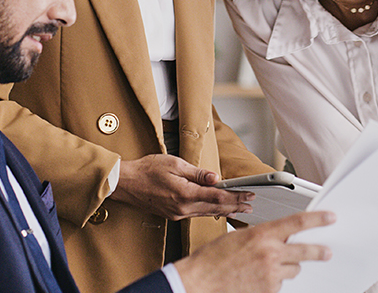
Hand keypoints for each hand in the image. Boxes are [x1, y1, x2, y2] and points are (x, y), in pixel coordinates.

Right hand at [109, 154, 254, 219]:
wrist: (125, 183)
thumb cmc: (146, 170)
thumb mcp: (174, 163)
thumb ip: (196, 173)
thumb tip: (215, 177)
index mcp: (184, 194)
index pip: (217, 197)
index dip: (236, 196)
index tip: (249, 194)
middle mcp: (182, 208)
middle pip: (216, 208)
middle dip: (235, 206)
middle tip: (251, 204)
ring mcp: (178, 214)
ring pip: (208, 213)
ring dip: (226, 211)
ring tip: (241, 209)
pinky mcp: (174, 215)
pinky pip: (198, 214)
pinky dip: (212, 212)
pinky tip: (219, 210)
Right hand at [173, 211, 334, 292]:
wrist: (200, 282)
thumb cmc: (212, 260)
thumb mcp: (237, 238)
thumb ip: (260, 237)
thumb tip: (275, 239)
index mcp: (262, 234)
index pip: (298, 223)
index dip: (318, 219)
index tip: (330, 218)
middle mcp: (270, 253)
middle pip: (304, 250)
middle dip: (318, 251)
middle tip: (327, 252)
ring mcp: (271, 275)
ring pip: (293, 270)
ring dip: (287, 268)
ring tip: (270, 268)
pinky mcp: (269, 291)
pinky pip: (280, 285)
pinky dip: (273, 282)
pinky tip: (257, 280)